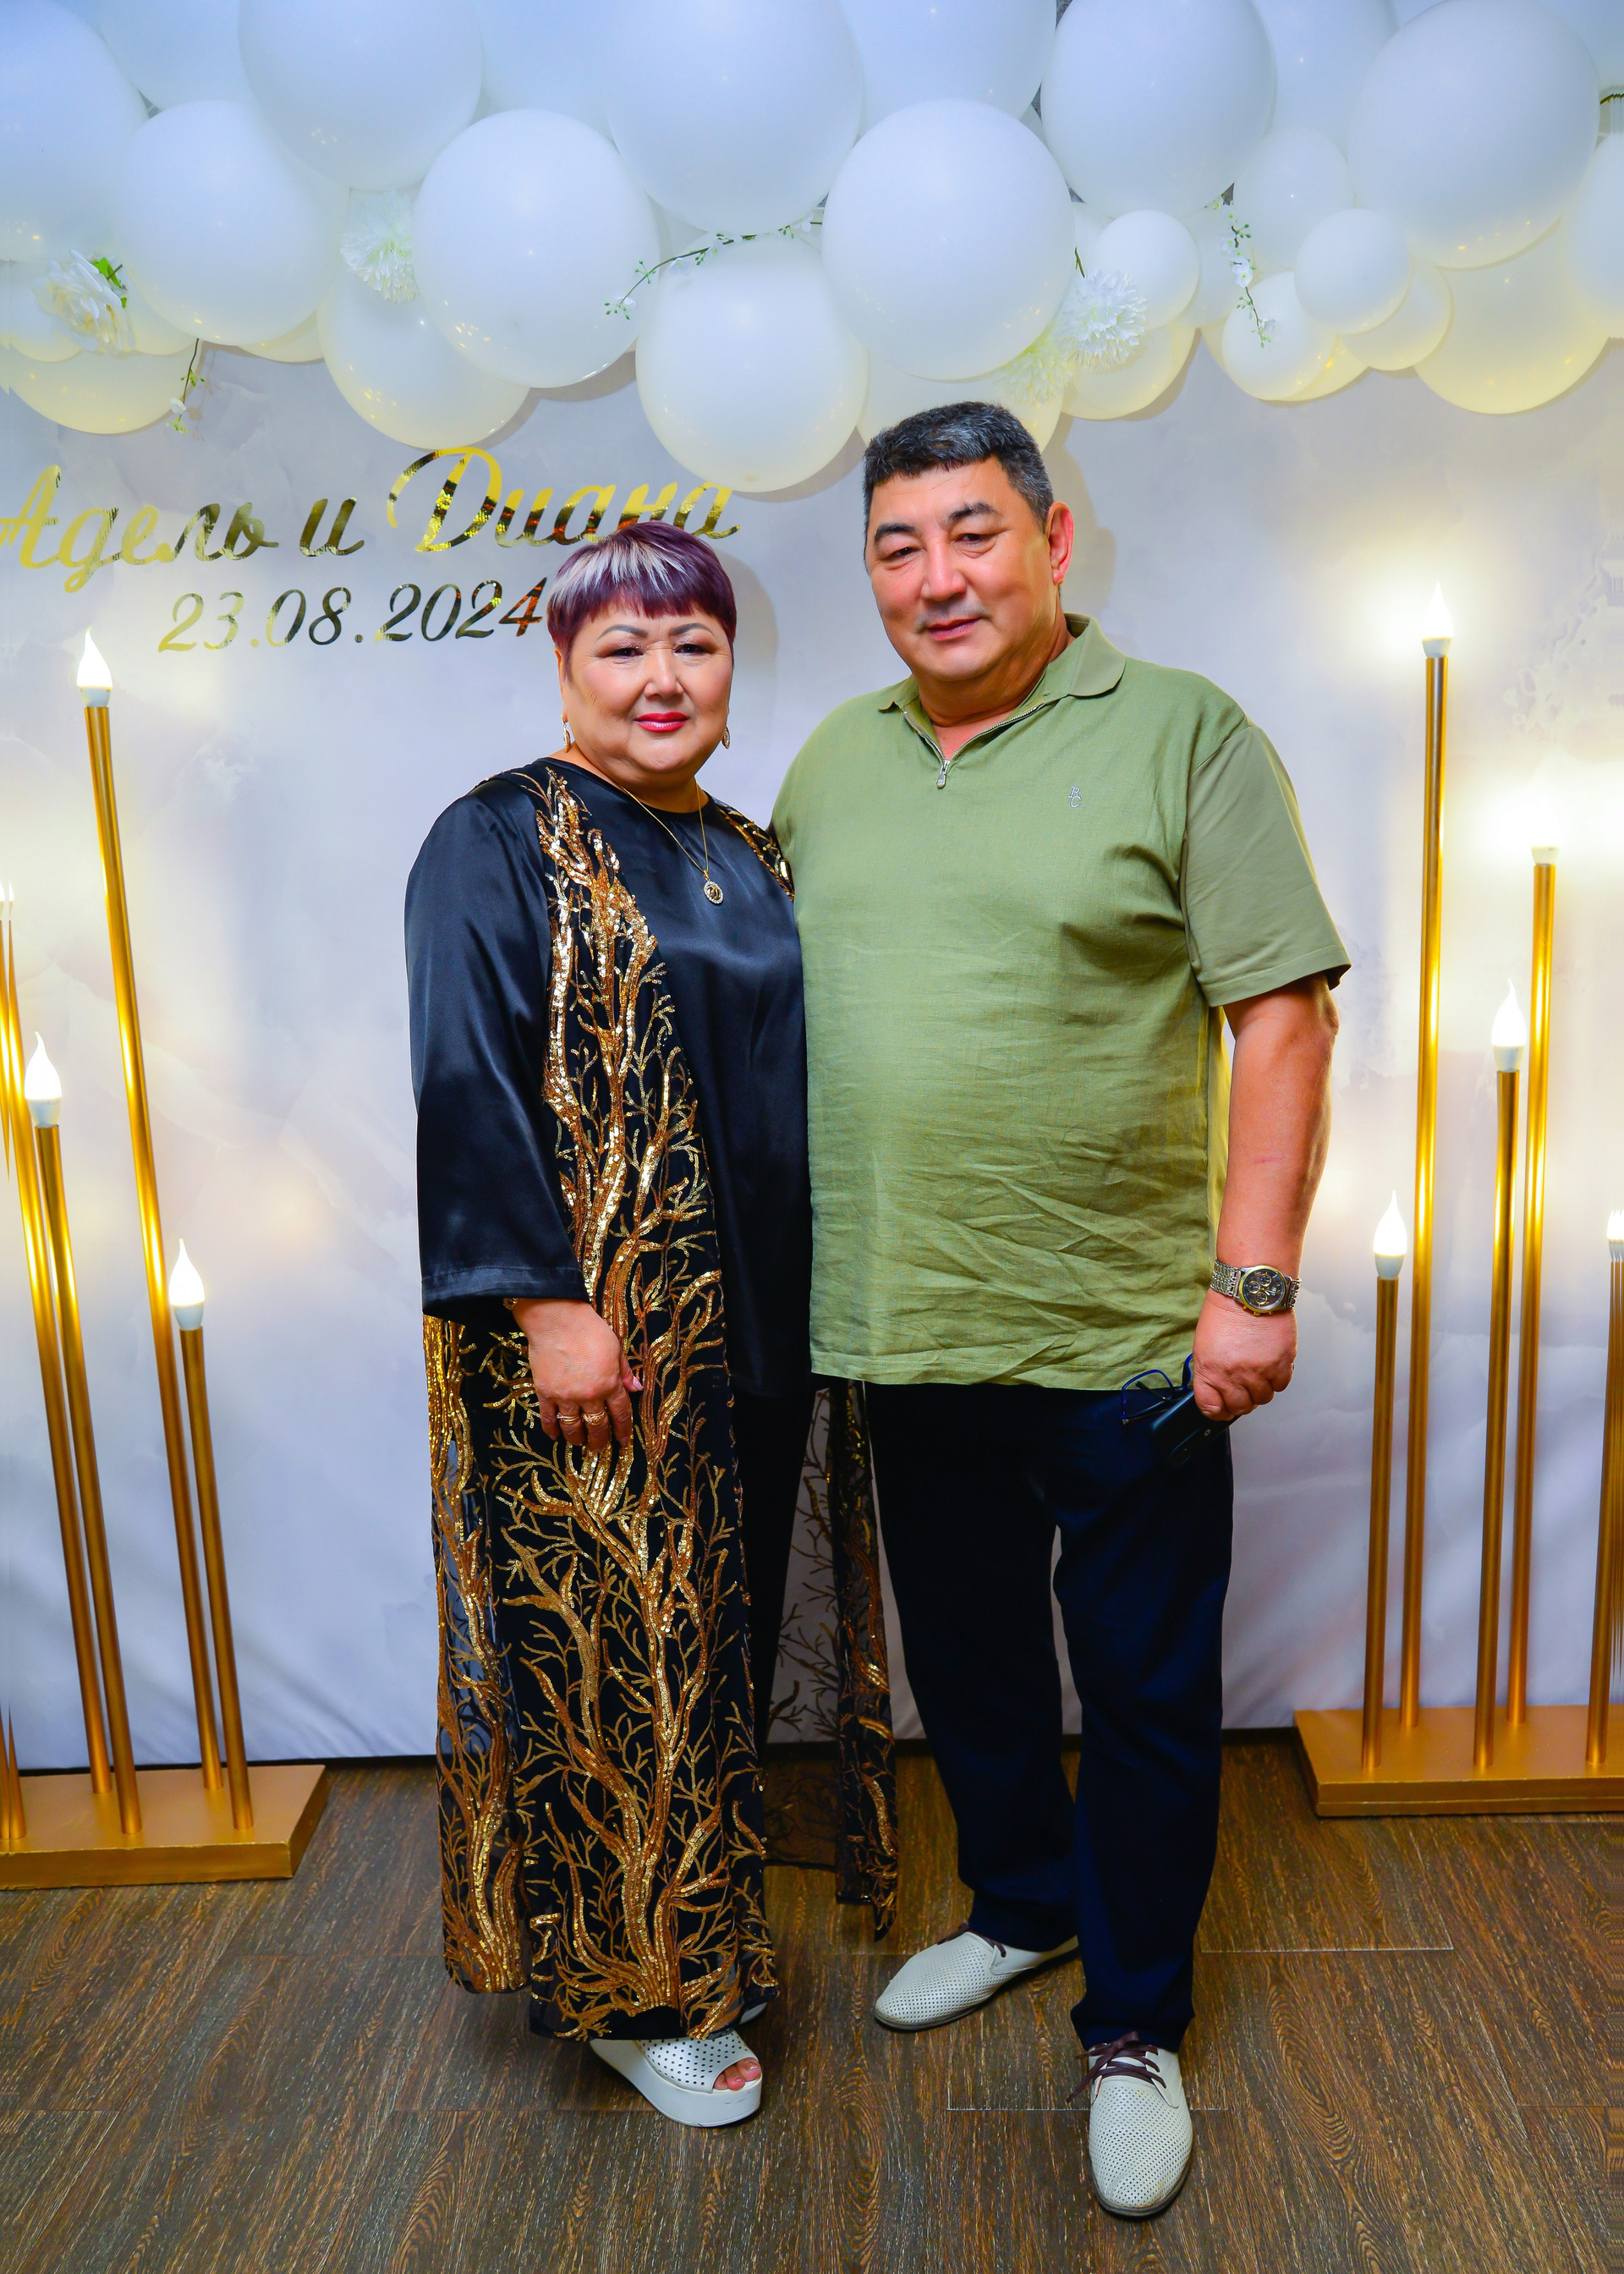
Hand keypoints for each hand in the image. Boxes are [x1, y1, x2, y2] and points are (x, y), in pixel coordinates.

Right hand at [509, 1298, 639, 1451]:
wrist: (556, 1320)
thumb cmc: (589, 1329)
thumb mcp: (615, 1347)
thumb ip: (624, 1371)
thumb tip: (637, 1388)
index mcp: (610, 1384)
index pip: (620, 1414)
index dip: (623, 1430)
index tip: (623, 1441)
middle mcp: (589, 1395)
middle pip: (597, 1425)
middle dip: (600, 1440)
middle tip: (599, 1448)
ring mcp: (566, 1396)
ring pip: (573, 1427)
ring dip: (577, 1438)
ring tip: (579, 1444)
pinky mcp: (545, 1392)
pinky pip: (548, 1417)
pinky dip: (551, 1429)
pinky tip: (554, 1436)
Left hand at [1191, 1290, 1295, 1420]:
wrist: (1248, 1291)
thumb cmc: (1225, 1313)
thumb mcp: (1204, 1346)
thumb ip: (1210, 1373)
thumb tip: (1216, 1391)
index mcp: (1210, 1371)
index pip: (1210, 1408)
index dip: (1217, 1410)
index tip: (1221, 1407)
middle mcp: (1233, 1375)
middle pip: (1240, 1407)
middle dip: (1240, 1401)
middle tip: (1243, 1390)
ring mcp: (1259, 1371)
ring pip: (1263, 1399)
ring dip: (1260, 1390)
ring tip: (1258, 1373)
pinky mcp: (1281, 1363)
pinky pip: (1281, 1385)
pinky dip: (1277, 1379)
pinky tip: (1271, 1366)